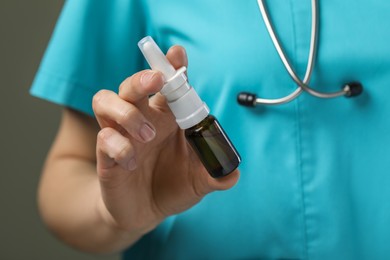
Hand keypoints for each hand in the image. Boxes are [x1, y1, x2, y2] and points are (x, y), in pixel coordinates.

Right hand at [92, 45, 239, 236]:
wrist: (145, 213)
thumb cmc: (172, 186)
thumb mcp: (198, 180)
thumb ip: (216, 175)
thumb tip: (233, 172)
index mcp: (166, 118)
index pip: (167, 85)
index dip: (170, 66)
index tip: (177, 53)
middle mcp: (141, 120)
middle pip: (132, 85)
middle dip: (142, 77)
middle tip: (157, 82)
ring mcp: (121, 136)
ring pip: (106, 100)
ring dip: (127, 112)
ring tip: (147, 136)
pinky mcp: (106, 156)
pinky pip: (103, 138)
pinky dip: (117, 146)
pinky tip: (132, 163)